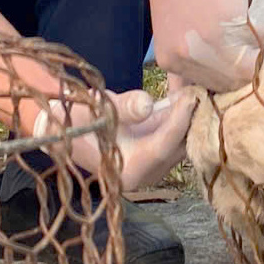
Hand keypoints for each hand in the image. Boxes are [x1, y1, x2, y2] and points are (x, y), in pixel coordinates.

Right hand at [29, 89, 193, 192]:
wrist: (60, 129)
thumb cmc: (75, 121)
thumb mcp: (96, 110)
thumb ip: (123, 108)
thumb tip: (147, 104)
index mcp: (128, 172)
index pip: (162, 146)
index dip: (179, 121)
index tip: (191, 97)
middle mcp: (143, 176)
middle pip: (177, 147)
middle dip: (191, 118)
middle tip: (203, 88)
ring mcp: (150, 167)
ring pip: (179, 143)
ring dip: (188, 117)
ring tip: (200, 88)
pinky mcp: (152, 155)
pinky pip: (172, 137)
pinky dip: (179, 118)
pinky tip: (188, 94)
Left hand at [141, 0, 258, 91]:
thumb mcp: (177, 31)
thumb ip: (195, 56)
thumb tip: (224, 77)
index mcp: (171, 62)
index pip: (211, 87)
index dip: (236, 79)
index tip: (253, 69)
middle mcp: (187, 59)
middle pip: (231, 82)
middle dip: (253, 68)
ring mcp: (208, 43)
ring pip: (248, 66)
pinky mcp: (228, 23)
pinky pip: (260, 38)